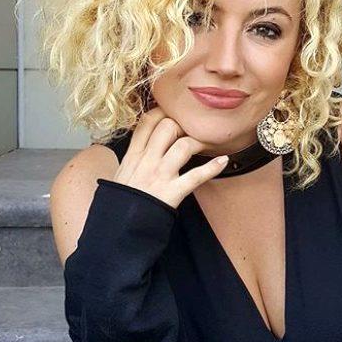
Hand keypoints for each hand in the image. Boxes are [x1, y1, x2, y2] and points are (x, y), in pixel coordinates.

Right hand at [111, 106, 228, 209]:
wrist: (117, 230)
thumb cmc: (120, 203)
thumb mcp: (120, 174)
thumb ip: (134, 157)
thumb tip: (144, 144)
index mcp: (132, 156)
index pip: (147, 122)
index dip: (163, 111)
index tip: (174, 111)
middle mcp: (146, 161)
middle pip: (167, 127)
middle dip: (183, 124)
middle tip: (193, 130)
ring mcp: (160, 176)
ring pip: (183, 146)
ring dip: (200, 141)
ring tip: (209, 143)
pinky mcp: (172, 192)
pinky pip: (196, 176)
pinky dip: (213, 168)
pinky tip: (223, 161)